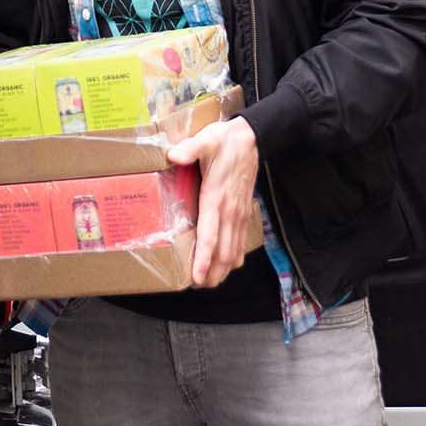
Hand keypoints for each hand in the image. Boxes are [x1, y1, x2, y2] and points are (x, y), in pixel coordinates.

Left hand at [166, 117, 259, 287]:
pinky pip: (241, 240)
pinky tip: (229, 265)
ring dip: (223, 268)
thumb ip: (190, 148)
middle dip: (212, 271)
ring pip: (233, 249)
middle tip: (200, 287)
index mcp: (216, 198)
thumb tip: (173, 155)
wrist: (253, 138)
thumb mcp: (206, 140)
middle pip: (222, 250)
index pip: (210, 235)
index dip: (203, 258)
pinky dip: (235, 256)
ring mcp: (239, 213)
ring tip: (211, 282)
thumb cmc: (225, 141)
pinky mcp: (244, 211)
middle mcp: (229, 210)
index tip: (197, 276)